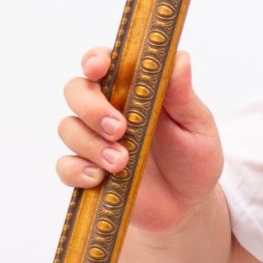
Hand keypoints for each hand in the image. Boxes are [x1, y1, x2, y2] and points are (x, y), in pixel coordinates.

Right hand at [55, 47, 225, 233]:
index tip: (100, 67)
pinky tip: (99, 178)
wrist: (188, 205)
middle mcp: (108, 110)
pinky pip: (65, 166)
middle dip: (91, 107)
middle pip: (76, 91)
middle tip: (119, 128)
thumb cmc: (194, 158)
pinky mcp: (87, 172)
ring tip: (122, 162)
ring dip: (92, 144)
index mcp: (133, 91)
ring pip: (68, 128)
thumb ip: (183, 95)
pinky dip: (77, 170)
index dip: (95, 60)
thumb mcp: (197, 126)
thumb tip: (179, 57)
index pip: (104, 63)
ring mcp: (94, 141)